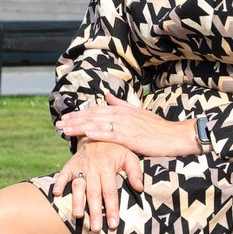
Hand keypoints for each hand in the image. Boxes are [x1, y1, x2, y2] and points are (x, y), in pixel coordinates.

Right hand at [50, 140, 142, 232]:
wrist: (96, 132)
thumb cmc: (115, 148)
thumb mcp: (129, 155)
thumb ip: (135, 171)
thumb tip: (139, 188)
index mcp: (108, 166)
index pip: (110, 191)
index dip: (111, 208)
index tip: (113, 224)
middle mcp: (93, 167)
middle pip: (94, 193)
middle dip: (95, 212)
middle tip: (96, 228)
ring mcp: (80, 166)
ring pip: (78, 186)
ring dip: (77, 201)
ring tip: (78, 216)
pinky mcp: (70, 165)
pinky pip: (63, 174)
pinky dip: (59, 183)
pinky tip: (57, 194)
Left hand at [55, 93, 199, 158]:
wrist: (174, 135)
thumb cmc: (157, 127)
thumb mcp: (138, 112)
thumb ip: (121, 104)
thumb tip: (108, 96)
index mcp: (121, 110)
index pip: (95, 111)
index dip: (79, 115)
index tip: (66, 118)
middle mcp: (120, 115)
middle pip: (92, 117)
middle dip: (74, 120)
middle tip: (58, 125)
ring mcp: (124, 126)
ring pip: (96, 125)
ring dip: (79, 127)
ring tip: (64, 130)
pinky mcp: (130, 137)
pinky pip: (110, 135)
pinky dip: (96, 134)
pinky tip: (85, 135)